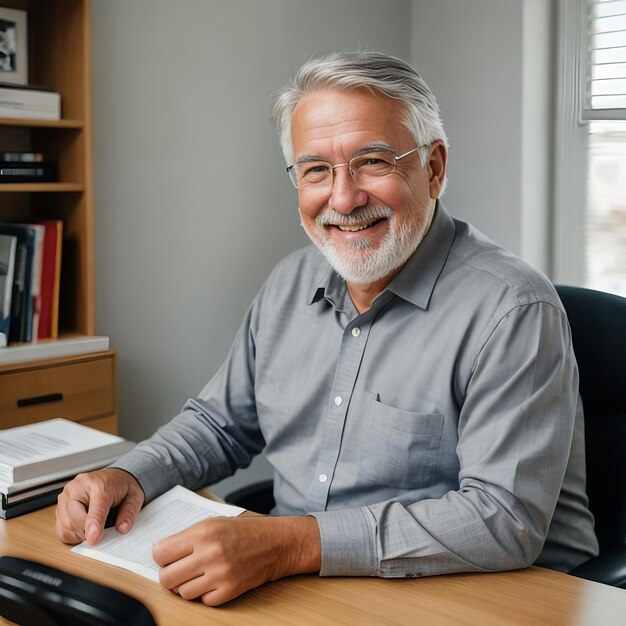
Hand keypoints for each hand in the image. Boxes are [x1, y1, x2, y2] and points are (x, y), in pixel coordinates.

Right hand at [55, 467, 144, 545]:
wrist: (114, 477)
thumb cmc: (121, 487)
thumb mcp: (134, 497)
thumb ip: (129, 513)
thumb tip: (122, 528)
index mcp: (99, 483)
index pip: (95, 507)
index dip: (94, 524)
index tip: (93, 538)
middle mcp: (78, 487)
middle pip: (74, 517)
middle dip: (87, 531)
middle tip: (100, 533)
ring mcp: (66, 495)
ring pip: (65, 525)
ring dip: (79, 534)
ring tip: (94, 527)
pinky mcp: (60, 505)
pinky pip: (60, 529)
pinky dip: (71, 535)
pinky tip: (83, 529)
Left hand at [153, 514, 320, 605]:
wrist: (275, 543)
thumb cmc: (244, 531)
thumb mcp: (213, 524)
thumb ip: (186, 537)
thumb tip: (161, 553)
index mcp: (202, 533)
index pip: (160, 553)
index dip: (161, 557)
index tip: (166, 557)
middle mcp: (209, 554)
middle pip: (166, 577)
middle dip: (169, 575)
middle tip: (179, 570)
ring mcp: (219, 574)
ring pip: (183, 593)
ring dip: (188, 586)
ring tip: (199, 575)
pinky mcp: (229, 591)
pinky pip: (203, 601)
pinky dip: (206, 594)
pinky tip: (214, 581)